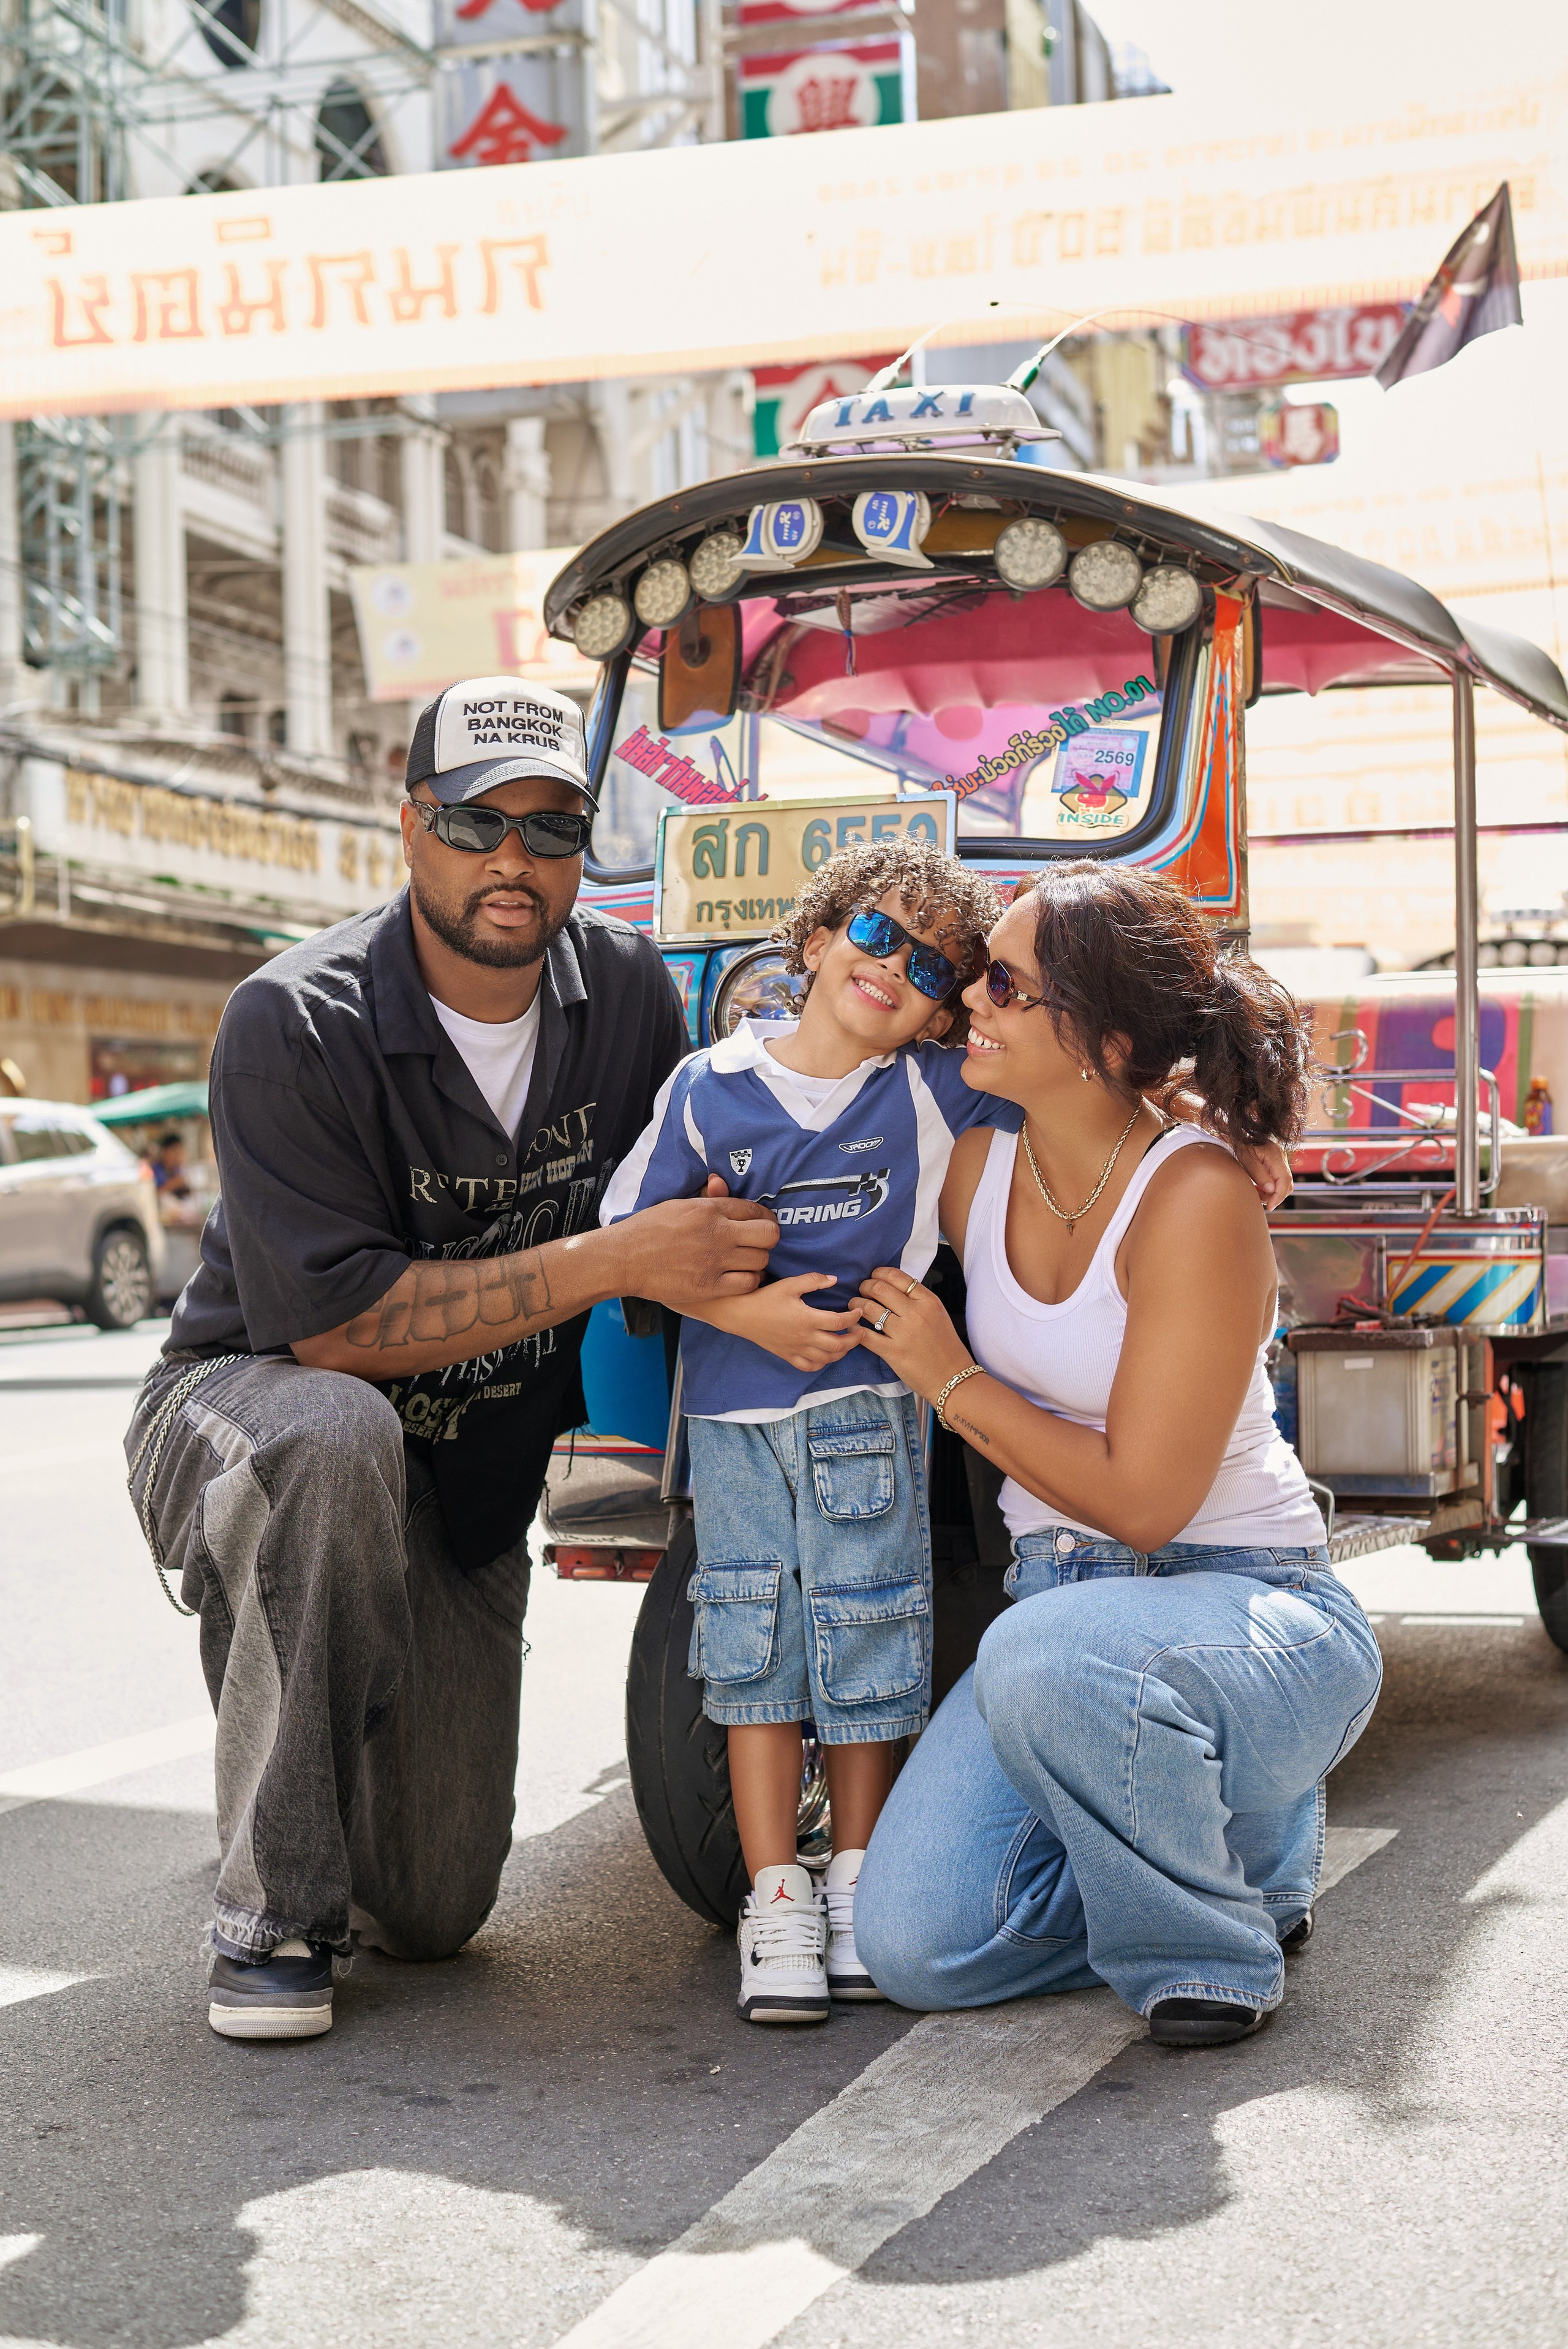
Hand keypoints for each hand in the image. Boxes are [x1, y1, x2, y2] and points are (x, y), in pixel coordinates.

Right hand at [616, 1193, 779, 1308]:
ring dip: (757, 1261)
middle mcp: (716, 1233)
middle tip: (757, 1244)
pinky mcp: (709, 1286)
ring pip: (761, 1260)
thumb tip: (721, 1182)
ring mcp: (714, 1260)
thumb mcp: (677, 1205)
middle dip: (767, 1239)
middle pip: (768, 1235)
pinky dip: (749, 1281)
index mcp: (709, 1209)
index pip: (755, 1210)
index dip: (764, 1218)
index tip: (761, 1224)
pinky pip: (748, 1283)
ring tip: (746, 1262)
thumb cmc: (647, 1229)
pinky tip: (739, 1278)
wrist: (623, 1258)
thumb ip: (706, 1198)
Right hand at [714, 1273, 866, 1371]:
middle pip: (839, 1345)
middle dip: (855, 1339)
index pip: (839, 1322)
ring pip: (827, 1358)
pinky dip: (822, 1363)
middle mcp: (804, 1338)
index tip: (858, 1311)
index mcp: (807, 1319)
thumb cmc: (765, 1298)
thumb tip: (835, 1279)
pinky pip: (810, 1367)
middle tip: (861, 1332)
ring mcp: (796, 1350)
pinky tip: (826, 1355)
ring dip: (842, 1352)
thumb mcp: (789, 1284)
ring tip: (848, 1343)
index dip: (853, 1317)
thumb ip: (813, 1280)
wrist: (742, 1315)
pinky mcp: (788, 1356)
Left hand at [855, 1266, 972, 1401]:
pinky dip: (854, 1329)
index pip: (897, 1276)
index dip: (878, 1274)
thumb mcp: (938, 1314)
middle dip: (864, 1287)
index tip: (873, 1278)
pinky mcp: (893, 1352)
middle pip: (879, 1289)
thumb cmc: (945, 1346)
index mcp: (928, 1301)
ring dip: (856, 1305)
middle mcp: (916, 1313)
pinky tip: (853, 1328)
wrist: (952, 1376)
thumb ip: (918, 1299)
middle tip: (861, 1293)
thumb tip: (893, 1287)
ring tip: (854, 1308)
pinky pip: (865, 1335)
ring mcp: (903, 1333)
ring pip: (868, 1308)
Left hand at [1235, 1137, 1292, 1208]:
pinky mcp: (1275, 1162)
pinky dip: (1270, 1187)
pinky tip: (1258, 1188)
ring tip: (1256, 1193)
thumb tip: (1271, 1190)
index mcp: (1275, 1155)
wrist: (1236, 1132)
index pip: (1285, 1181)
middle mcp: (1281, 1157)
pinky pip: (1277, 1178)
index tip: (1270, 1207)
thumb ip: (1259, 1174)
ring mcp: (1279, 1159)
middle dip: (1276, 1196)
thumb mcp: (1245, 1159)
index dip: (1279, 1197)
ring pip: (1283, 1183)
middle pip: (1287, 1183)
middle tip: (1260, 1201)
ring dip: (1272, 1192)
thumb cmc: (1239, 1144)